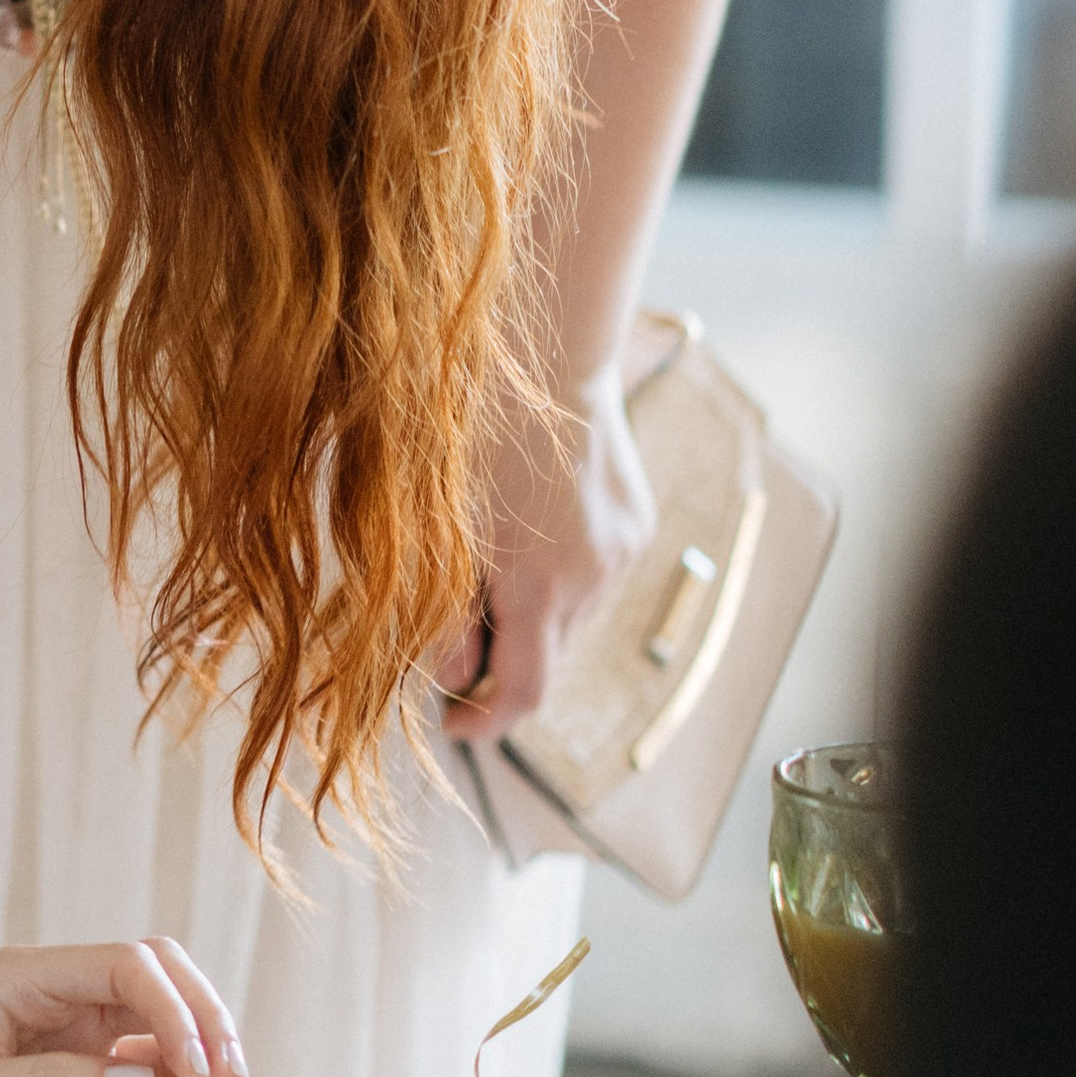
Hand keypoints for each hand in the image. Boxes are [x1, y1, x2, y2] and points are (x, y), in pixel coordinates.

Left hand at [0, 936, 250, 1076]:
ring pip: (165, 1011)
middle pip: (157, 974)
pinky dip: (188, 1075)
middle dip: (203, 1019)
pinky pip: (154, 1054)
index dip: (172, 1009)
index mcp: (24, 976)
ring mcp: (74, 1025)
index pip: (124, 965)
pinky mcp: (86, 1063)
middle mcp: (56, 989)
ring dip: (206, 1048)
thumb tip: (141, 1076)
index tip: (195, 1069)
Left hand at [435, 365, 655, 740]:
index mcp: (538, 584)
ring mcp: (622, 552)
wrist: (553, 352)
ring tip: (493, 556)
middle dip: (500, 657)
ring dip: (532, 612)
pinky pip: (595, 576)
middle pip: (547, 657)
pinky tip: (533, 527)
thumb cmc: (476, 428)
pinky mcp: (637, 525)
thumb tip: (447, 676)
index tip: (451, 724)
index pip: (524, 694)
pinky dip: (560, 576)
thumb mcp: (438, 521)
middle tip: (455, 626)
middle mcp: (593, 577)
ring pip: (571, 616)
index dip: (484, 722)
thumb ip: (444, 609)